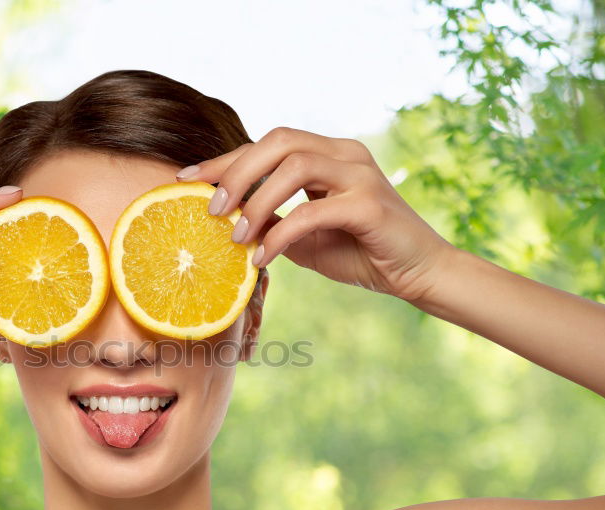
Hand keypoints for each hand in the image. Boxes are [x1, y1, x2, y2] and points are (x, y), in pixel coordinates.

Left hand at [179, 127, 458, 301]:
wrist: (418, 275)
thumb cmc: (361, 253)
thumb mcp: (304, 237)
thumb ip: (272, 222)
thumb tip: (227, 221)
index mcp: (328, 155)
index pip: (268, 145)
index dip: (225, 160)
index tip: (187, 179)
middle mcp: (345, 154)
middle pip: (280, 139)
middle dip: (237, 171)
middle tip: (212, 209)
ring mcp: (361, 175)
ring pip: (296, 165)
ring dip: (257, 200)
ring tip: (237, 236)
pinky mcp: (371, 205)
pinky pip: (314, 210)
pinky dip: (282, 233)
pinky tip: (263, 258)